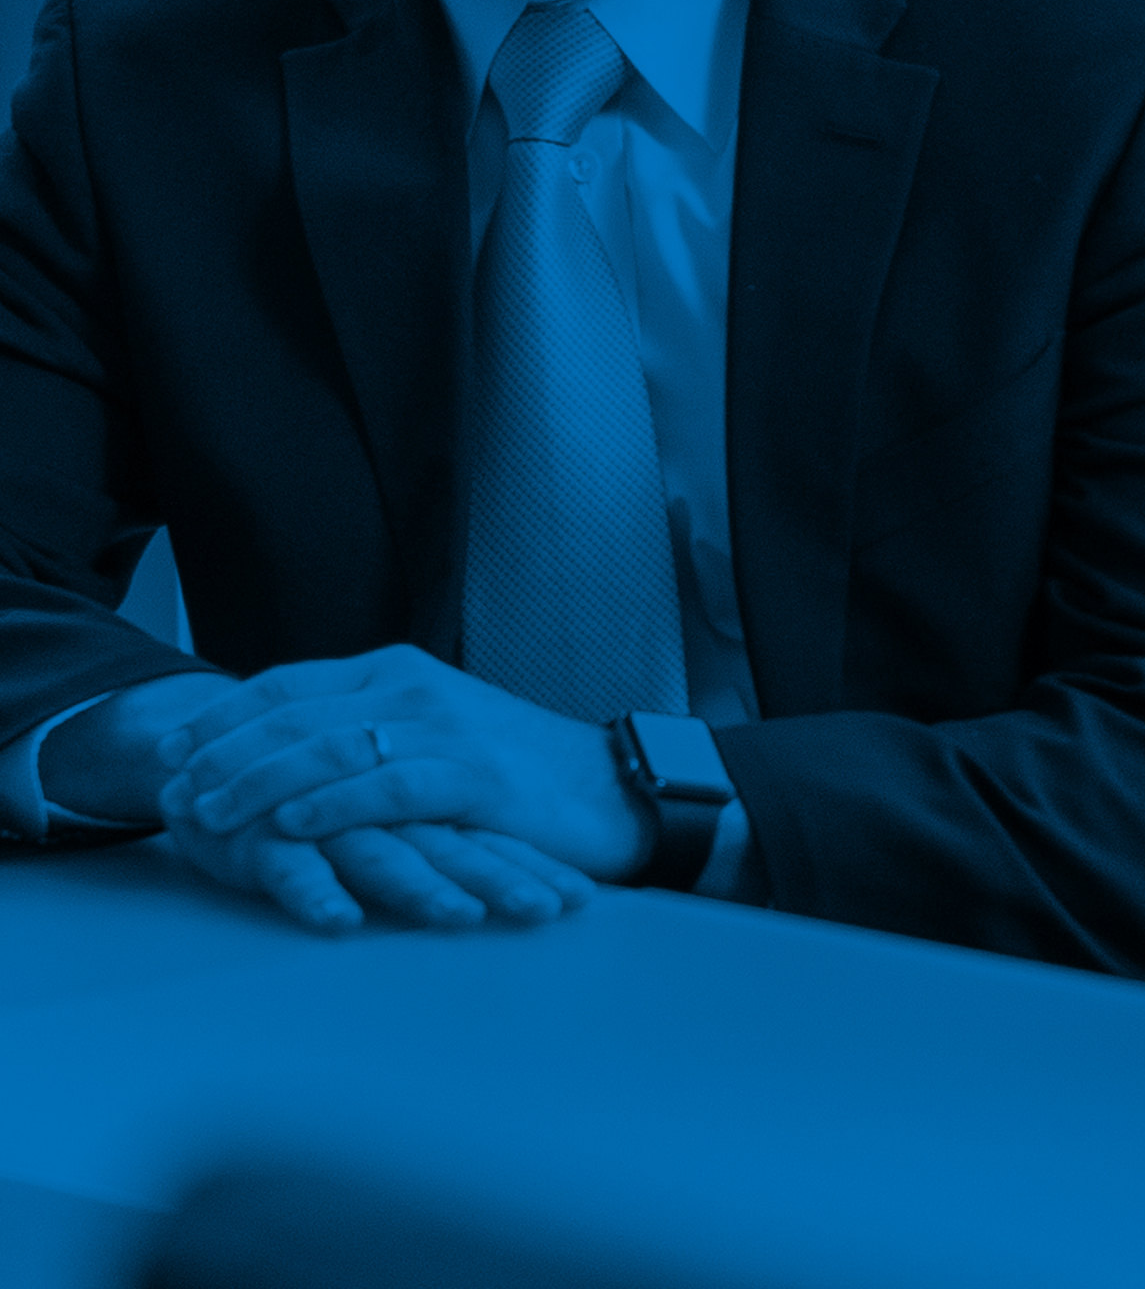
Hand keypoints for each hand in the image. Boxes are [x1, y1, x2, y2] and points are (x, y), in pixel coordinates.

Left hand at [157, 644, 653, 881]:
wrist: (618, 789)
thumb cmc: (525, 776)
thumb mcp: (438, 738)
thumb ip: (373, 737)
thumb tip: (293, 758)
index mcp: (399, 675)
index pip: (287, 685)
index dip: (222, 717)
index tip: (171, 750)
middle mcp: (413, 690)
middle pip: (292, 713)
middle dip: (222, 753)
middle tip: (174, 791)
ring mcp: (444, 729)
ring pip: (326, 747)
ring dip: (257, 782)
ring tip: (209, 812)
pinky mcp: (473, 775)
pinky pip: (383, 787)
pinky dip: (329, 805)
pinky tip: (289, 824)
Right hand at [164, 808, 595, 933]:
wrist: (218, 760)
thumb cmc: (321, 804)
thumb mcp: (393, 823)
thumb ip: (446, 844)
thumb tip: (522, 879)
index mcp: (421, 797)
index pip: (490, 833)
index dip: (535, 863)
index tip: (585, 898)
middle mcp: (381, 806)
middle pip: (452, 842)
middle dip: (502, 877)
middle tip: (547, 909)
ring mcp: (323, 818)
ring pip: (381, 851)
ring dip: (424, 886)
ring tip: (463, 916)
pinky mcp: (262, 836)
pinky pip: (291, 866)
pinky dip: (316, 891)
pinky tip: (341, 920)